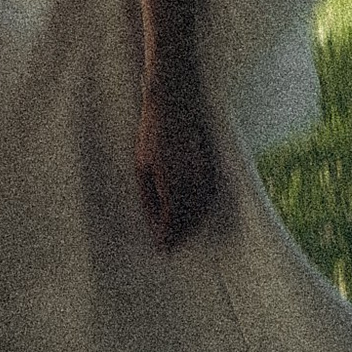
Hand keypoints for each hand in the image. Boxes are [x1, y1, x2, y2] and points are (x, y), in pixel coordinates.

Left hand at [136, 71, 217, 248]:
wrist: (173, 103)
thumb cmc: (151, 135)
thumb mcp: (142, 167)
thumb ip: (148, 197)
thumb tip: (153, 224)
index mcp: (169, 178)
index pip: (172, 217)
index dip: (167, 235)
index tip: (162, 249)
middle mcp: (189, 177)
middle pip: (189, 216)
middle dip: (180, 233)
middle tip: (170, 245)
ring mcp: (202, 170)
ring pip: (201, 207)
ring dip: (191, 223)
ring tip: (179, 233)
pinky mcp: (210, 164)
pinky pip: (209, 194)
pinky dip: (201, 208)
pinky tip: (192, 213)